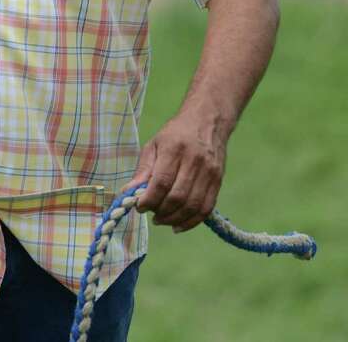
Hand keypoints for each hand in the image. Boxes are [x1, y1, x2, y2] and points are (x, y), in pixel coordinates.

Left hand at [126, 109, 226, 232]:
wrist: (208, 121)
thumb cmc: (175, 133)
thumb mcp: (154, 144)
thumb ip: (143, 170)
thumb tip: (128, 192)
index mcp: (174, 149)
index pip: (162, 181)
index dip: (149, 199)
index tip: (139, 207)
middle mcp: (194, 161)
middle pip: (178, 196)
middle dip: (161, 211)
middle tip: (151, 214)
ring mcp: (209, 172)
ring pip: (192, 206)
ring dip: (174, 219)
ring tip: (161, 220)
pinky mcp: (218, 181)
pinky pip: (206, 208)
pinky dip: (191, 222)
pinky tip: (178, 225)